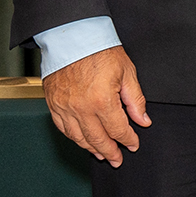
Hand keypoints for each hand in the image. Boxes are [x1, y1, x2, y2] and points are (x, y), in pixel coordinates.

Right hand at [44, 45, 148, 167]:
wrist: (72, 36)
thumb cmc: (100, 51)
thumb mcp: (127, 73)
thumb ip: (135, 100)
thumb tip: (143, 121)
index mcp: (102, 101)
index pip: (118, 130)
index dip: (128, 140)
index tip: (133, 145)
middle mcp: (81, 108)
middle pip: (97, 139)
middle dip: (110, 152)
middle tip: (117, 160)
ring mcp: (64, 107)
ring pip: (78, 137)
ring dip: (91, 148)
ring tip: (101, 154)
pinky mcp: (52, 103)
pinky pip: (62, 127)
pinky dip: (73, 137)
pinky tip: (81, 140)